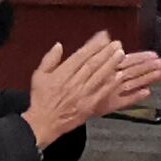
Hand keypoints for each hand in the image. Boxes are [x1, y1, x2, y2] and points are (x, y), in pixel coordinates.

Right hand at [23, 34, 160, 149]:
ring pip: (99, 77)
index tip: (103, 37)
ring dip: (112, 64)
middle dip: (106, 53)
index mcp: (62, 74)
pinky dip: (112, 84)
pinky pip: (103, 93)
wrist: (44, 122)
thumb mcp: (39, 75)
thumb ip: (50, 59)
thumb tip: (59, 45)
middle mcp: (74, 83)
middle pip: (93, 64)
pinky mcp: (89, 106)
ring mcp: (83, 95)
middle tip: (117, 44)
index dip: (93, 45)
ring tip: (121, 54)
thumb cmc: (41, 98)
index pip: (80, 56)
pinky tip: (120, 76)